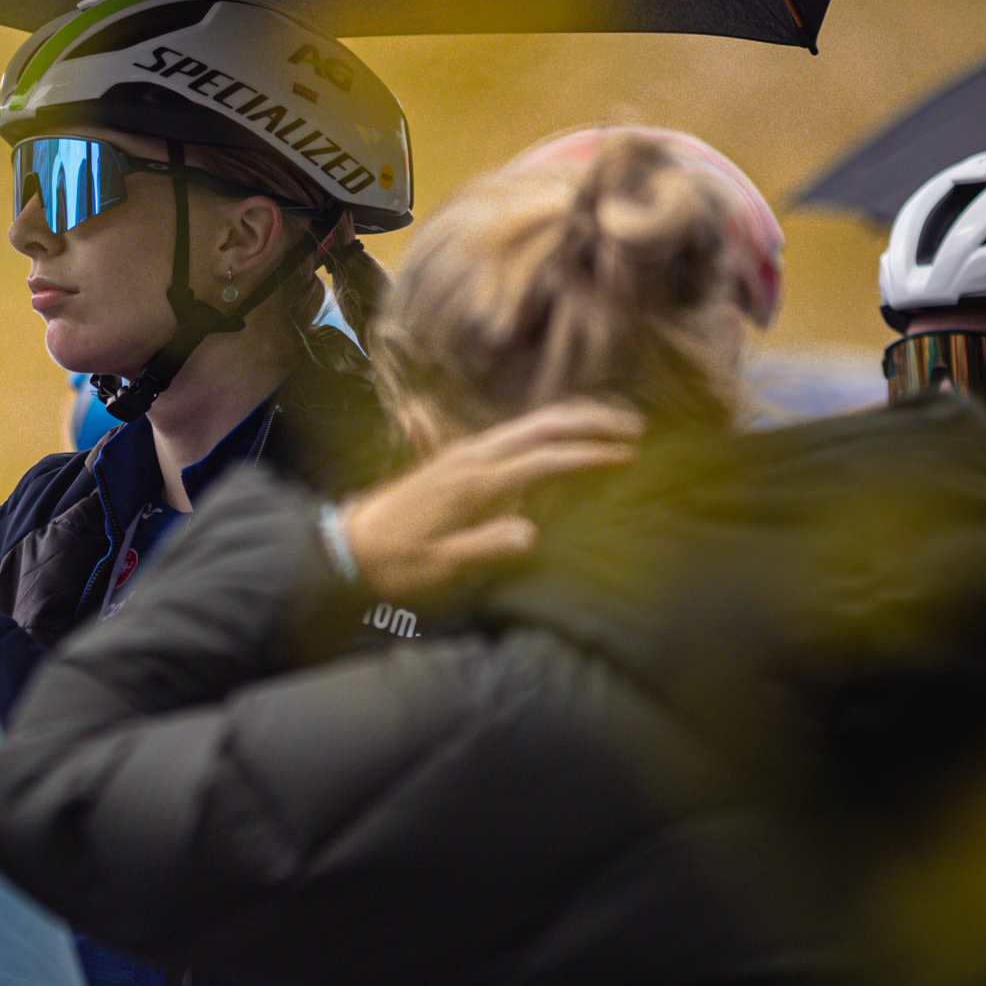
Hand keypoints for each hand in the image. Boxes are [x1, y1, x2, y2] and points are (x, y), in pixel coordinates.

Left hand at [337, 400, 643, 599]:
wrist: (347, 547)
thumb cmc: (395, 562)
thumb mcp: (440, 566)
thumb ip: (487, 547)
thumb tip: (533, 535)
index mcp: (473, 480)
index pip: (544, 459)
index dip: (589, 455)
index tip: (629, 456)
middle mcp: (471, 456)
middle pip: (542, 424)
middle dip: (592, 421)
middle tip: (637, 428)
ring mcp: (463, 452)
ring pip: (529, 422)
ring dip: (574, 418)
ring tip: (615, 424)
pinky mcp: (459, 458)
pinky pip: (515, 434)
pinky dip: (550, 429)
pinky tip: (568, 437)